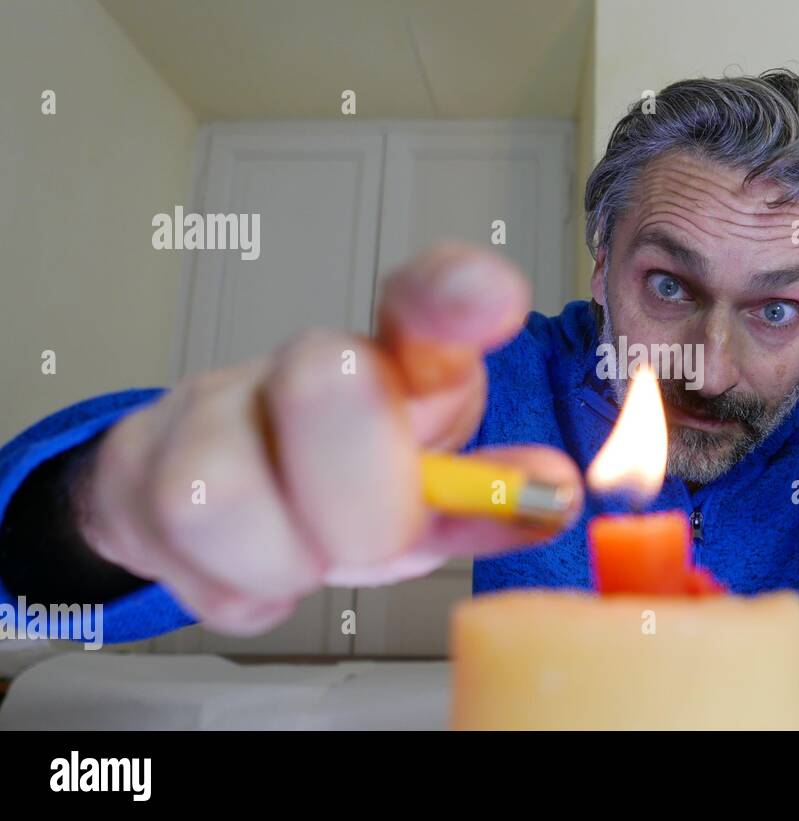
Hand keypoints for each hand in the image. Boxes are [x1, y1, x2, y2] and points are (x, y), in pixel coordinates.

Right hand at [80, 243, 581, 635]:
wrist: (222, 495)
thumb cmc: (349, 483)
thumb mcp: (432, 492)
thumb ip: (490, 497)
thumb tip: (553, 495)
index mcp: (396, 362)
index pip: (423, 298)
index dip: (455, 293)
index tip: (492, 301)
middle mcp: (302, 367)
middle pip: (323, 385)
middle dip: (359, 495)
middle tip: (369, 535)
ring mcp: (211, 408)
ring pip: (223, 492)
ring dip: (283, 557)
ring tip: (305, 552)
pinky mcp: (138, 467)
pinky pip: (184, 557)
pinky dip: (237, 589)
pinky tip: (252, 566)